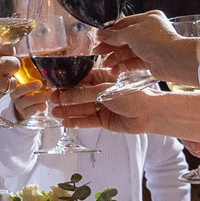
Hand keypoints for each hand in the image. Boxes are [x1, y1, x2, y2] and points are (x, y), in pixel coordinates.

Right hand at [53, 84, 199, 144]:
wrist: (149, 114)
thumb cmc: (132, 96)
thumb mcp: (104, 91)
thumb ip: (83, 94)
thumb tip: (64, 94)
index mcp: (101, 78)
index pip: (79, 80)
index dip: (66, 84)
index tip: (53, 87)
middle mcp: (100, 92)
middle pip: (78, 95)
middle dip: (64, 99)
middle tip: (50, 102)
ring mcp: (101, 106)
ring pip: (81, 108)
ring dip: (68, 111)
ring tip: (54, 113)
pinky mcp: (104, 120)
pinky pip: (87, 120)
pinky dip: (77, 121)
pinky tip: (66, 122)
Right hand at [97, 12, 199, 87]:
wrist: (173, 60)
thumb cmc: (156, 40)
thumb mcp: (131, 34)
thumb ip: (114, 35)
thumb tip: (100, 34)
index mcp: (148, 19)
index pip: (125, 24)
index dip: (111, 31)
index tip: (98, 38)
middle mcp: (150, 32)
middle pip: (125, 39)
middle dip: (111, 47)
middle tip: (97, 52)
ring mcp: (151, 47)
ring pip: (128, 52)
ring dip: (116, 58)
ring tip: (106, 64)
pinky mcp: (151, 62)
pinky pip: (134, 63)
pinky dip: (123, 66)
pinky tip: (114, 70)